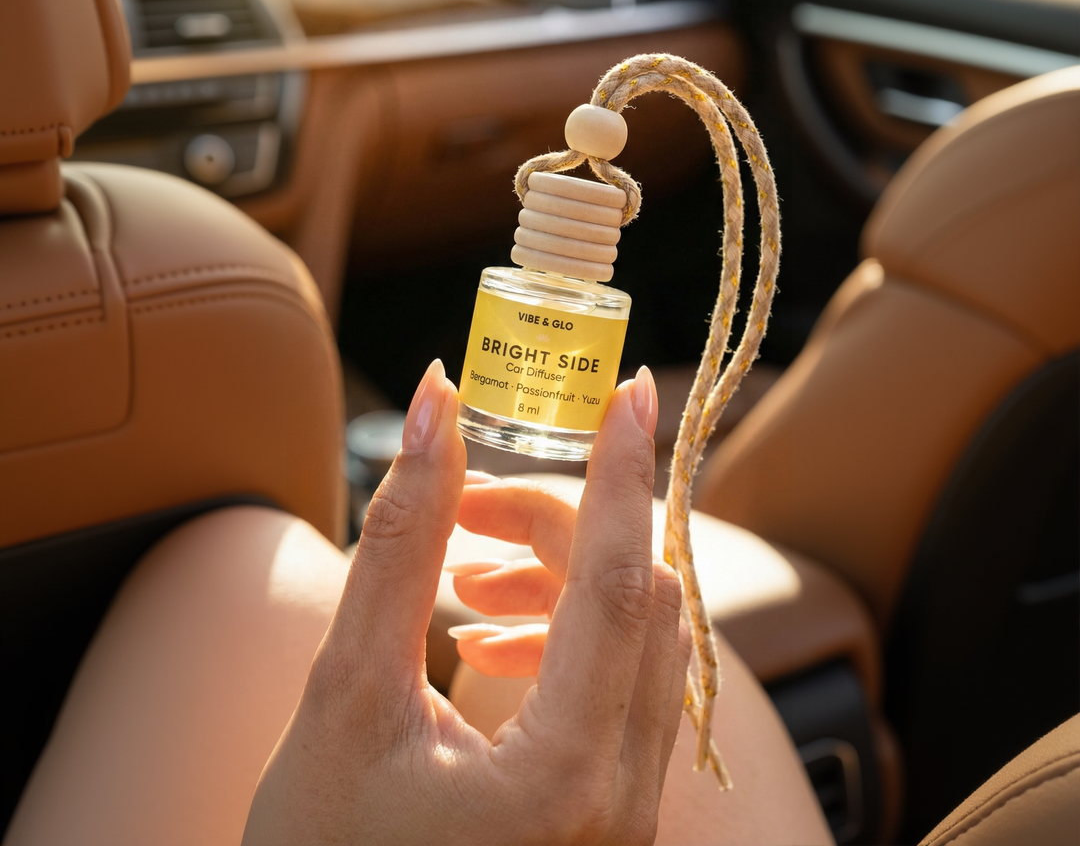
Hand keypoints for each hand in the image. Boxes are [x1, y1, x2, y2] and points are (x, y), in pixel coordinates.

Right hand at [243, 360, 687, 845]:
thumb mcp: (345, 692)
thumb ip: (400, 542)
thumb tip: (438, 408)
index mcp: (563, 776)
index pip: (619, 579)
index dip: (621, 468)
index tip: (628, 389)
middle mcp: (621, 801)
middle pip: (633, 602)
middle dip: (563, 527)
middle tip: (479, 503)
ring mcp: (625, 815)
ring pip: (636, 643)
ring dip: (564, 580)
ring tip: (468, 575)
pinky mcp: (609, 814)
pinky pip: (622, 690)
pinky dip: (568, 636)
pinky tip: (486, 640)